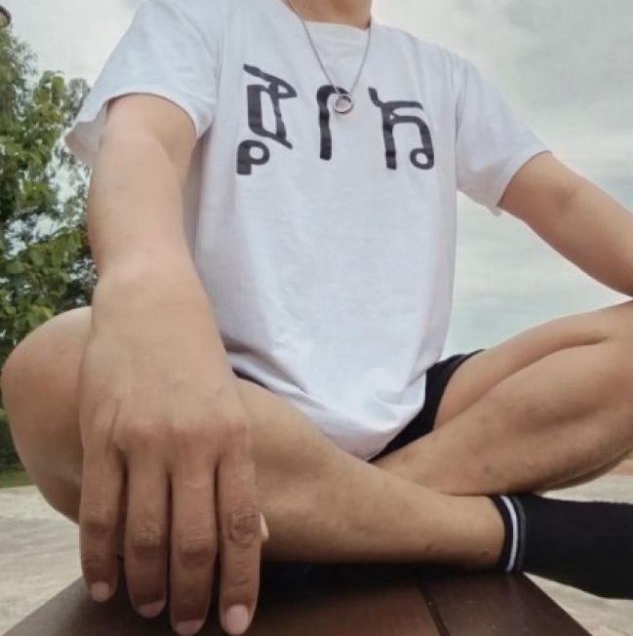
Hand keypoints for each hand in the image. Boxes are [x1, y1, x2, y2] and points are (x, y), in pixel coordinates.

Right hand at [78, 273, 266, 635]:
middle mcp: (191, 443)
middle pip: (192, 540)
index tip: (235, 624)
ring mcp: (143, 440)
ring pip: (143, 534)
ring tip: (153, 610)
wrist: (154, 302)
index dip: (239, 582)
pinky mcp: (102, 434)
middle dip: (193, 595)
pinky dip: (100, 557)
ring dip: (148, 583)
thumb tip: (261, 535)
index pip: (241, 526)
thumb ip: (243, 472)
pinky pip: (99, 510)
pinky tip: (105, 584)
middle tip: (189, 628)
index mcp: (234, 437)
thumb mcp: (236, 409)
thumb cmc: (200, 360)